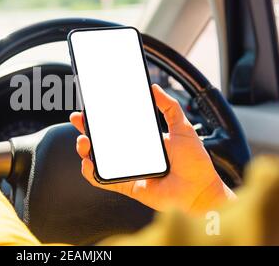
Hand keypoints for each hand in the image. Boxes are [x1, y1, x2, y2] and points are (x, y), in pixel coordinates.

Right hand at [70, 84, 234, 214]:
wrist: (200, 192)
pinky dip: (91, 173)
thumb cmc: (195, 163)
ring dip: (86, 149)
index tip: (91, 106)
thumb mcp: (183, 128)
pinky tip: (88, 163)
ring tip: (84, 141)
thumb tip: (154, 87)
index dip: (101, 116)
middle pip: (102, 140)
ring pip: (98, 159)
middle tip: (79, 119)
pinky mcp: (126, 185)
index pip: (117, 125)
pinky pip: (103, 180)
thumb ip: (169, 107)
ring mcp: (127, 169)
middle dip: (86, 129)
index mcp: (142, 139)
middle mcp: (132, 153)